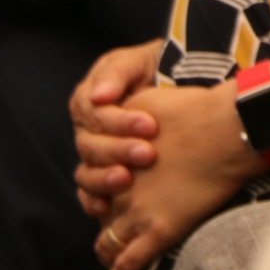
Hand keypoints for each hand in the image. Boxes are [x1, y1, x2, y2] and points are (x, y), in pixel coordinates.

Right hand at [70, 41, 164, 218]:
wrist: (184, 85)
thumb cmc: (158, 69)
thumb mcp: (138, 62)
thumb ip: (118, 73)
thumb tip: (99, 96)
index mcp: (90, 100)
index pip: (95, 114)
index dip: (120, 122)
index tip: (150, 125)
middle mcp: (89, 129)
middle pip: (91, 145)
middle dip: (118, 150)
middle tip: (148, 154)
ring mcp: (96, 154)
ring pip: (86, 171)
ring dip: (103, 178)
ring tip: (126, 180)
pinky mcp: (106, 175)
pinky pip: (88, 192)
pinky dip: (93, 200)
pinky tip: (105, 208)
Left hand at [94, 83, 259, 269]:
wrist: (223, 130)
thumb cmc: (191, 110)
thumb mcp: (144, 102)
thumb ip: (127, 114)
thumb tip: (118, 106)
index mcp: (112, 159)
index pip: (90, 184)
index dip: (97, 194)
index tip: (104, 201)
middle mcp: (117, 189)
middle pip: (97, 215)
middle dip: (101, 224)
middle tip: (109, 232)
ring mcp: (136, 213)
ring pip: (108, 243)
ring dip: (106, 253)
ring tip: (109, 264)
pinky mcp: (158, 232)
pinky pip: (128, 263)